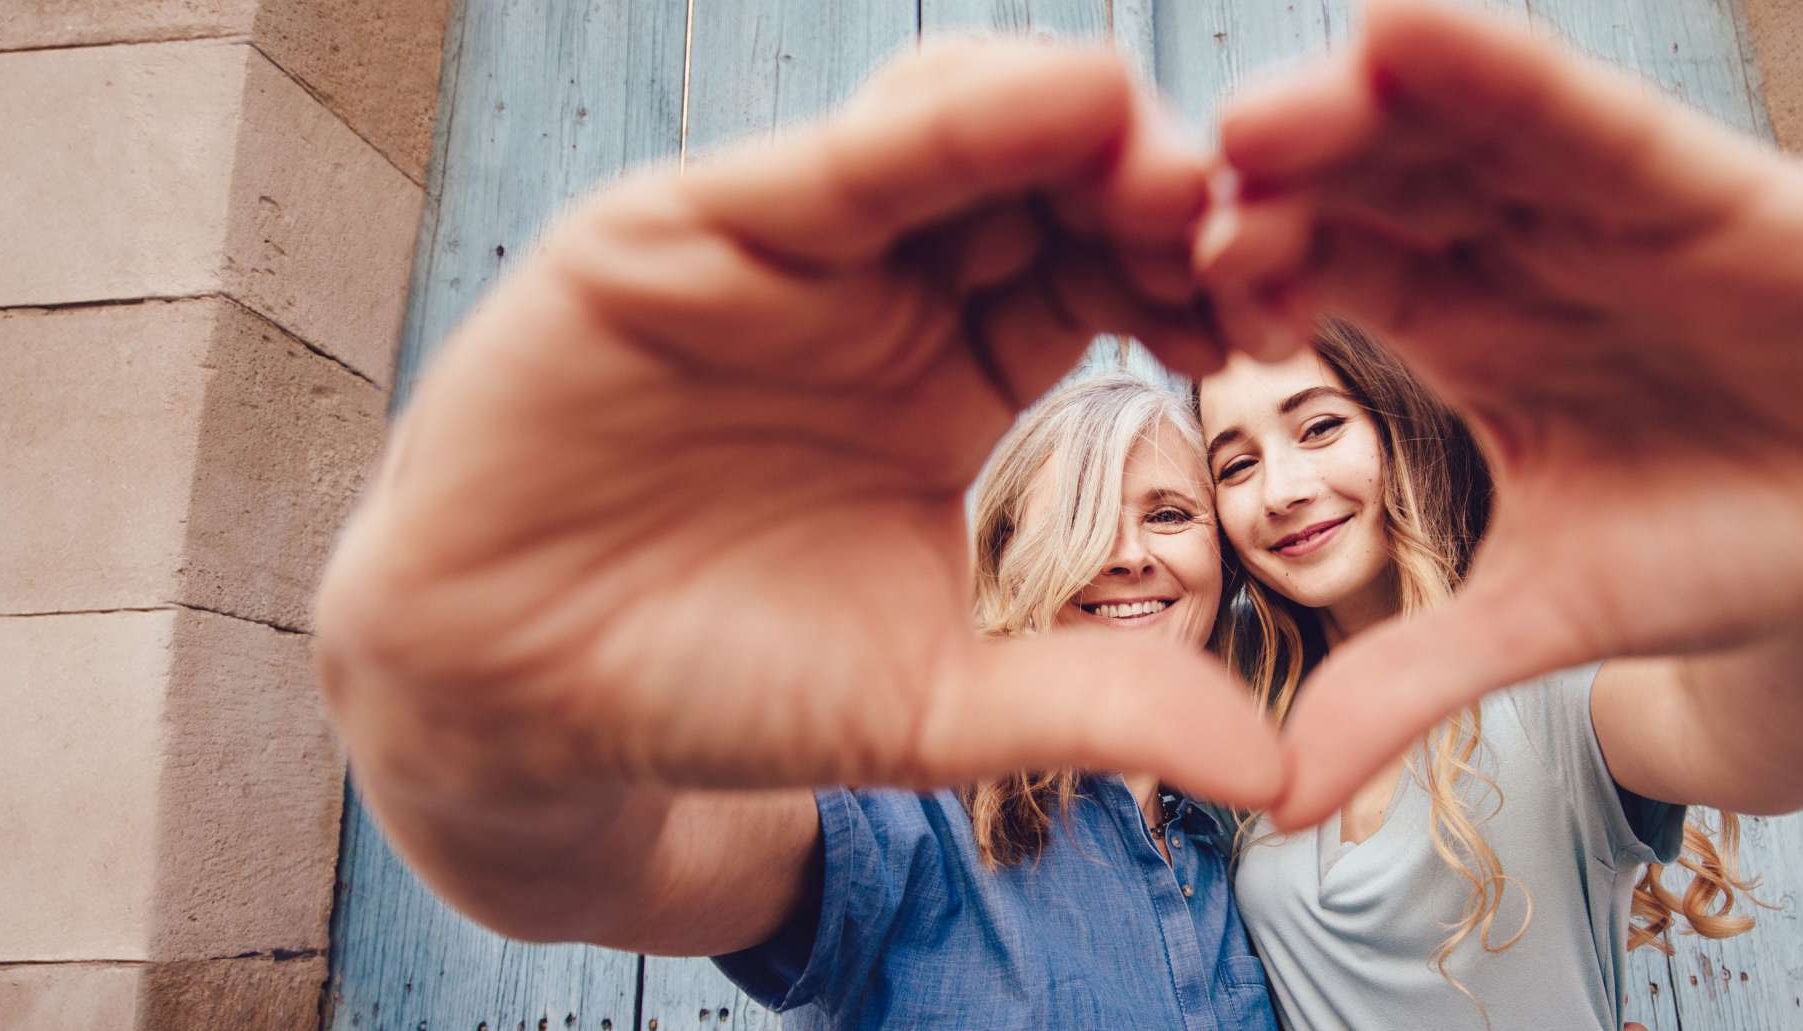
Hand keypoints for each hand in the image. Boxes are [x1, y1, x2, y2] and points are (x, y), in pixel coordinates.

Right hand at [314, 41, 1283, 816]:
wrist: (519, 697)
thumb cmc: (722, 684)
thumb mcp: (936, 702)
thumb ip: (1096, 707)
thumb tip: (1276, 770)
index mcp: (958, 365)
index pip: (1103, 276)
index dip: (1197, 280)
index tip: (1283, 320)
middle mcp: (885, 281)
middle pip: (1050, 181)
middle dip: (1157, 184)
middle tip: (1257, 221)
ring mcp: (789, 241)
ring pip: (956, 131)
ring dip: (1076, 128)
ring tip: (1176, 169)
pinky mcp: (689, 226)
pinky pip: (835, 156)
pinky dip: (947, 123)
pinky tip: (1054, 104)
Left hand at [1198, 1, 1802, 826]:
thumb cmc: (1726, 549)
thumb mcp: (1549, 620)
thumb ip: (1415, 682)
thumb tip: (1271, 798)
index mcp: (1462, 328)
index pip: (1326, 266)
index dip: (1247, 266)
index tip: (1167, 294)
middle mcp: (1519, 245)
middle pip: (1372, 178)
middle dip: (1279, 172)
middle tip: (1167, 186)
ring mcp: (1606, 204)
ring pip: (1464, 130)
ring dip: (1364, 108)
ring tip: (1265, 111)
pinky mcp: (1709, 187)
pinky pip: (1591, 119)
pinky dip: (1506, 74)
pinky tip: (1411, 33)